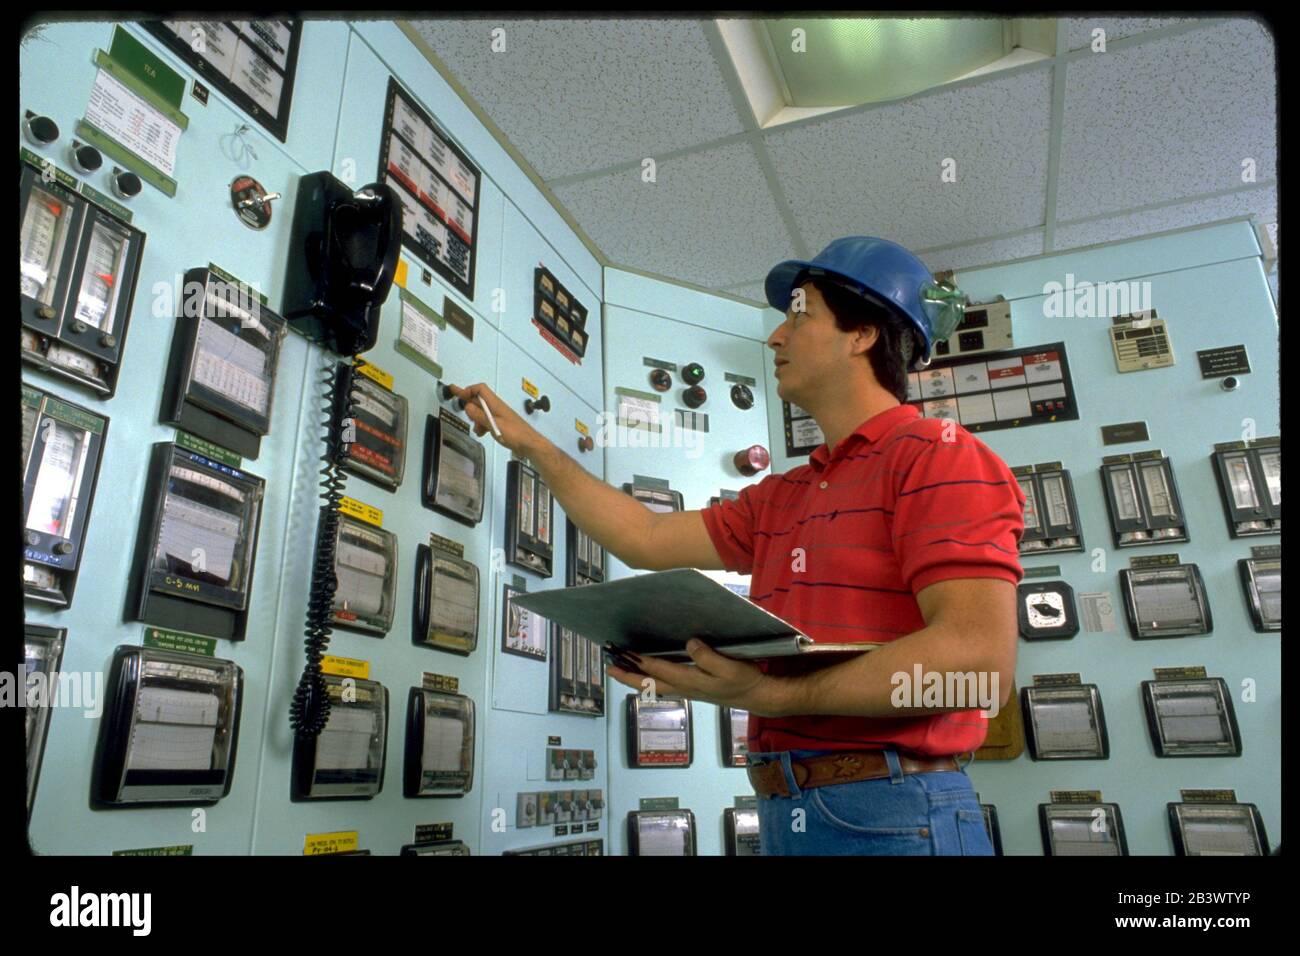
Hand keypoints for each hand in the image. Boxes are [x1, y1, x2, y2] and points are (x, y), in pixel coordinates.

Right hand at [445, 381, 540, 456]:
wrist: (529, 444)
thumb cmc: (516, 434)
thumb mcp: (493, 424)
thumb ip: (479, 416)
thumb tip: (468, 407)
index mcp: (495, 404)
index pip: (480, 389)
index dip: (468, 390)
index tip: (457, 392)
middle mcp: (497, 407)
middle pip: (479, 400)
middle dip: (469, 404)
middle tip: (461, 406)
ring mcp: (499, 415)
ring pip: (482, 411)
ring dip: (476, 418)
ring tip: (475, 427)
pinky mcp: (501, 423)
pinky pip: (487, 420)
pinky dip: (482, 425)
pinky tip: (482, 432)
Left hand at [605, 639, 795, 717]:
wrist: (756, 696)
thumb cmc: (744, 680)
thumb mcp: (730, 667)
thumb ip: (709, 657)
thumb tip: (689, 644)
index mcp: (691, 681)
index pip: (659, 669)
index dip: (640, 661)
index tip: (623, 653)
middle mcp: (684, 688)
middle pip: (649, 683)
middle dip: (628, 675)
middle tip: (608, 667)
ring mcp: (687, 691)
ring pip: (654, 686)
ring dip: (635, 679)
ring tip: (619, 671)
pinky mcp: (691, 690)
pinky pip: (663, 686)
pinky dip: (649, 681)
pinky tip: (646, 676)